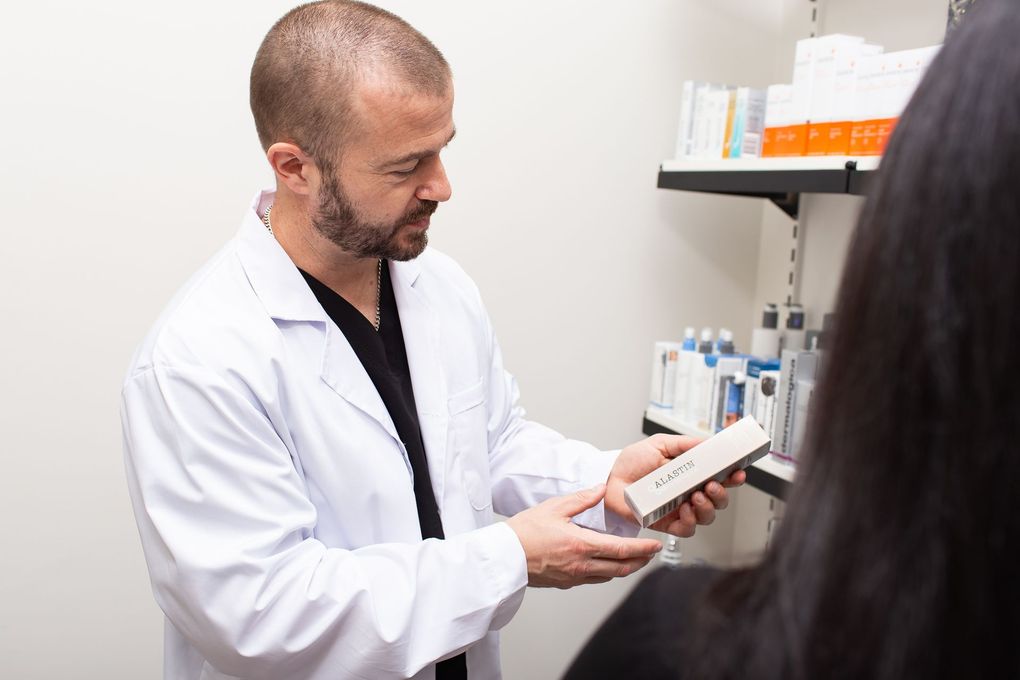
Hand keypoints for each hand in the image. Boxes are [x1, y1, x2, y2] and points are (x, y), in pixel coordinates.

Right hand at [505, 484, 662, 588]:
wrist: (504, 556)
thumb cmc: (524, 532)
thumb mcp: (554, 507)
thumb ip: (582, 499)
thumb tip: (601, 489)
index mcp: (581, 545)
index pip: (622, 550)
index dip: (643, 549)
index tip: (655, 546)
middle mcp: (581, 565)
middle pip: (621, 568)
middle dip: (640, 561)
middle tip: (651, 554)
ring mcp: (573, 577)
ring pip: (609, 576)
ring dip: (625, 568)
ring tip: (634, 559)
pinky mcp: (565, 583)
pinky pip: (594, 579)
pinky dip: (607, 572)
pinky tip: (606, 565)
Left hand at [605, 434, 745, 536]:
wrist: (610, 479)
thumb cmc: (632, 463)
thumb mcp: (659, 444)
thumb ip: (684, 444)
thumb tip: (708, 442)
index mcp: (691, 474)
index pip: (720, 477)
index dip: (733, 476)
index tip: (738, 471)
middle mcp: (689, 493)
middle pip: (719, 500)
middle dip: (721, 494)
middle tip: (712, 486)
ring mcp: (680, 510)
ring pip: (707, 517)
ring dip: (707, 508)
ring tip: (696, 497)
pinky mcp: (667, 523)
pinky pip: (687, 530)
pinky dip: (689, 522)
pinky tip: (683, 511)